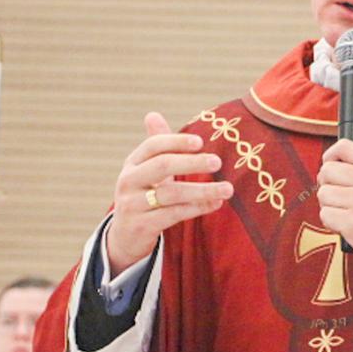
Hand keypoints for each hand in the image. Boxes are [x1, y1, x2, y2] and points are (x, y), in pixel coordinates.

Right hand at [106, 112, 232, 274]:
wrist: (124, 237)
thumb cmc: (143, 196)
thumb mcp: (145, 171)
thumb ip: (156, 147)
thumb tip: (152, 114)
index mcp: (132, 164)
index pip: (153, 146)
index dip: (177, 142)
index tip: (201, 142)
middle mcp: (128, 181)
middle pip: (162, 165)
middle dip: (192, 163)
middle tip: (217, 162)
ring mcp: (133, 204)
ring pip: (172, 193)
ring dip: (203, 190)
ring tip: (227, 189)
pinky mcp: (141, 226)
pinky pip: (173, 214)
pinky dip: (197, 208)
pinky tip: (215, 204)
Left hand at [316, 139, 352, 272]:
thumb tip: (330, 163)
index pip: (344, 147)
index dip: (330, 156)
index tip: (331, 166)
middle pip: (326, 171)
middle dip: (327, 184)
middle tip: (338, 196)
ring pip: (323, 194)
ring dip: (329, 205)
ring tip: (345, 212)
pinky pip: (325, 215)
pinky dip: (331, 222)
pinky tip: (346, 225)